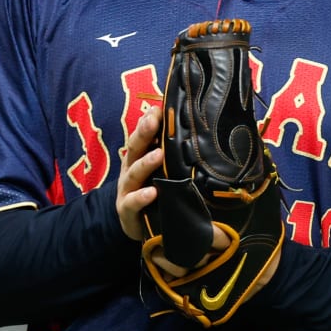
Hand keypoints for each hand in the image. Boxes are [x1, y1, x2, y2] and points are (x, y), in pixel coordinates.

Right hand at [115, 106, 230, 256]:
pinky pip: (132, 202)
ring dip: (146, 163)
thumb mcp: (163, 170)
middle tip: (154, 119)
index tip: (160, 108)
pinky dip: (141, 197)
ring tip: (158, 154)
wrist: (136, 223)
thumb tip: (204, 135)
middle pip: (135, 147)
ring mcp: (127, 189)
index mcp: (140, 156)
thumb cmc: (153, 189)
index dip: (149, 119)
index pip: (143, 133)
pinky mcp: (126, 210)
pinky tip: (152, 193)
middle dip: (144, 132)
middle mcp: (131, 169)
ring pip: (134, 173)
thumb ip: (175, 153)